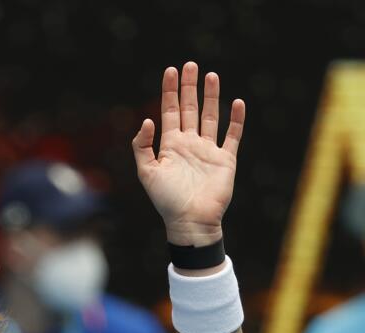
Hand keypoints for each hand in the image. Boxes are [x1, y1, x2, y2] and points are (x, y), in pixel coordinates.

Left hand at [132, 62, 245, 245]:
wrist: (190, 220)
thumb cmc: (166, 200)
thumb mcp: (146, 172)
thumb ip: (142, 146)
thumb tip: (146, 121)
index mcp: (170, 145)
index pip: (169, 111)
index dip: (169, 91)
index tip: (170, 71)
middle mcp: (189, 144)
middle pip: (189, 109)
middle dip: (189, 87)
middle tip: (190, 65)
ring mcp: (208, 150)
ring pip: (211, 116)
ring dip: (211, 96)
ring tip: (211, 75)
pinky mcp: (226, 159)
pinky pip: (232, 135)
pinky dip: (236, 119)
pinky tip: (237, 102)